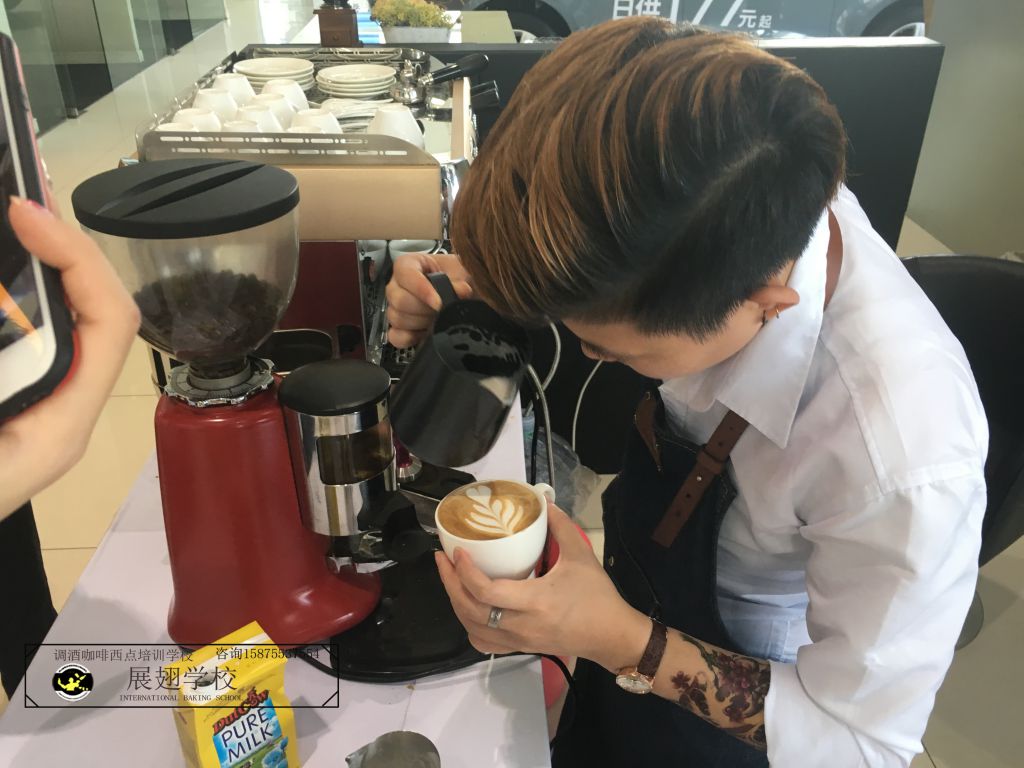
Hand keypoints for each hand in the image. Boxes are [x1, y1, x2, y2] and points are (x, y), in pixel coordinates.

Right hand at [0, 196, 139, 519]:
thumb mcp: (4, 439)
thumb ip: (12, 372)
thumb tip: (12, 308)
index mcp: (62, 424)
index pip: (110, 321)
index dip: (76, 256)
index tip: (23, 210)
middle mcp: (63, 412)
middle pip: (90, 310)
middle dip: (61, 245)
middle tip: (19, 188)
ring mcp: (37, 408)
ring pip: (57, 322)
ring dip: (39, 268)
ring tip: (13, 213)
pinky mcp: (12, 404)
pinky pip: (30, 342)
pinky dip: (20, 301)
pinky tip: (7, 265)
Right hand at [385, 251, 472, 347]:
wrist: (467, 296)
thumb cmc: (461, 279)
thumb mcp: (464, 273)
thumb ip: (461, 280)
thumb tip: (462, 291)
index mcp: (409, 265)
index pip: (404, 273)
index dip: (421, 289)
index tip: (439, 302)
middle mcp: (397, 285)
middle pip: (399, 300)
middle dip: (425, 309)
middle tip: (443, 311)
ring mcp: (395, 308)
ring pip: (397, 319)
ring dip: (422, 323)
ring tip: (440, 318)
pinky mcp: (399, 328)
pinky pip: (396, 336)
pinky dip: (412, 338)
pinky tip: (427, 333)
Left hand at [435, 503, 650, 670]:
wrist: (612, 636)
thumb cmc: (597, 596)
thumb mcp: (581, 556)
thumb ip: (561, 527)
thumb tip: (543, 502)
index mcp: (535, 601)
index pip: (486, 593)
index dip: (465, 572)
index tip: (457, 551)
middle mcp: (521, 625)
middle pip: (470, 610)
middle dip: (450, 583)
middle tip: (443, 559)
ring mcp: (518, 640)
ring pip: (472, 627)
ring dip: (455, 603)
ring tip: (451, 578)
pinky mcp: (520, 647)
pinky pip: (483, 642)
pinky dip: (469, 625)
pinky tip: (468, 607)